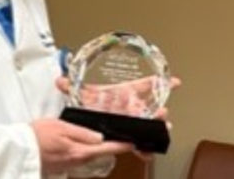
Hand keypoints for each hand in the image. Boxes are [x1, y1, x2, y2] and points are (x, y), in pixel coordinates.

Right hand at [31, 118, 132, 174]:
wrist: (18, 151)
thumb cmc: (37, 136)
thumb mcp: (61, 126)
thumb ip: (82, 132)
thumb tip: (99, 137)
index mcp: (79, 151)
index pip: (106, 149)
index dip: (120, 146)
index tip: (131, 144)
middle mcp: (76, 162)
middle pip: (98, 154)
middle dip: (108, 147)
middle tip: (116, 138)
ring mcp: (68, 166)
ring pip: (87, 156)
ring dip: (94, 149)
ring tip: (99, 139)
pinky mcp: (60, 166)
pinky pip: (76, 158)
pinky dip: (81, 151)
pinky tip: (76, 144)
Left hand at [56, 75, 180, 157]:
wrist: (85, 125)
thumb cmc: (90, 106)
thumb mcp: (82, 95)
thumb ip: (71, 87)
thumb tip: (60, 80)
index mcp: (124, 94)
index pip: (143, 86)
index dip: (157, 82)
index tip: (174, 81)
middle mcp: (131, 107)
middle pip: (149, 107)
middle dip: (158, 110)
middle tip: (162, 112)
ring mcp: (131, 121)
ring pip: (148, 125)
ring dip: (155, 127)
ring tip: (159, 128)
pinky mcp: (127, 134)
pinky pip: (139, 143)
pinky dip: (144, 149)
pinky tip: (147, 152)